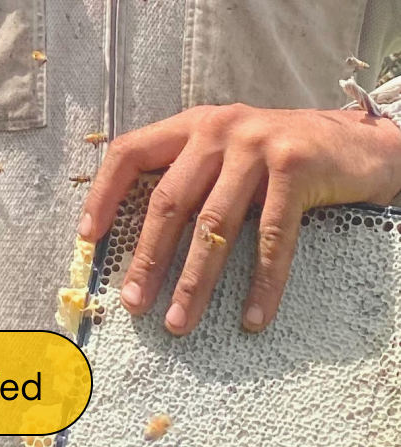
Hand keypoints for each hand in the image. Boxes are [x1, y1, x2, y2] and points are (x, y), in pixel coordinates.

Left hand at [78, 102, 400, 335]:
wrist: (358, 142)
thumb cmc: (281, 157)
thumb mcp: (227, 152)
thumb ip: (191, 175)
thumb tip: (145, 240)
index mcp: (191, 126)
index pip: (130, 152)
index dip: (104, 193)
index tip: (88, 237)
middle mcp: (217, 130)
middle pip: (169, 201)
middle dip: (148, 257)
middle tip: (134, 303)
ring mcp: (256, 147)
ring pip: (214, 225)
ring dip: (194, 280)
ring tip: (179, 321)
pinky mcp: (296, 169)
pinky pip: (273, 238)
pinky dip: (262, 282)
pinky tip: (253, 317)